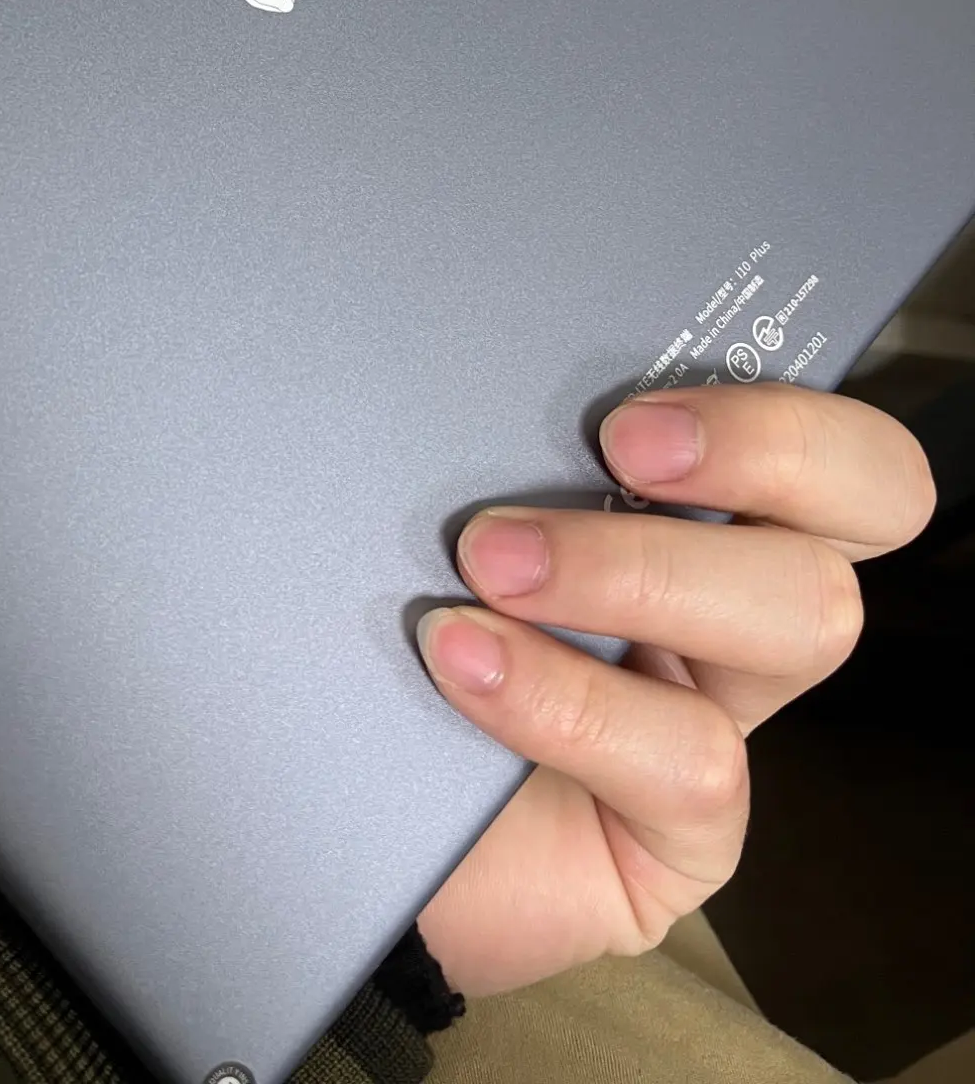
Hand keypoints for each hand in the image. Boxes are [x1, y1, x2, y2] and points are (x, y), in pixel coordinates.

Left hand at [416, 384, 934, 997]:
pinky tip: (464, 663)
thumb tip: (491, 358)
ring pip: (801, 619)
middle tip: (614, 448)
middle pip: (867, 501)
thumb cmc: (392, 623)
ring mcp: (722, 714)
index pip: (826, 428)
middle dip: (760, 450)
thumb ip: (500, 440)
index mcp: (699, 498)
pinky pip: (692, 760)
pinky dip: (568, 698)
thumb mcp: (442, 508)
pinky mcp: (689, 835)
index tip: (633, 410)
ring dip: (641, 571)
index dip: (783, 408)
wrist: (326, 798)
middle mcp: (734, 598)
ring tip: (489, 562)